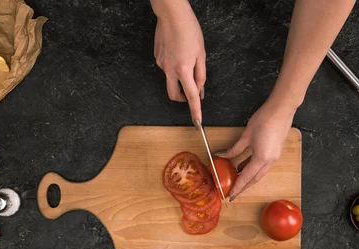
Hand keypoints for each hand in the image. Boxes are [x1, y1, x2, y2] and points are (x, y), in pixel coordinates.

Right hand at [152, 0, 205, 122]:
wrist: (171, 15)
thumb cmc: (189, 31)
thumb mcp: (201, 54)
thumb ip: (200, 75)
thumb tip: (200, 90)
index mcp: (183, 70)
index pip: (191, 96)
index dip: (195, 111)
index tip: (197, 123)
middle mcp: (169, 70)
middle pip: (174, 95)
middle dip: (182, 98)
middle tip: (192, 90)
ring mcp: (161, 64)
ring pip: (170, 80)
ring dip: (179, 79)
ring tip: (186, 60)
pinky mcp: (157, 58)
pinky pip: (167, 68)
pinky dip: (174, 67)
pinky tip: (178, 52)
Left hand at [216, 101, 294, 200]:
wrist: (282, 110)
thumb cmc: (264, 119)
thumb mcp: (246, 135)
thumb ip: (235, 148)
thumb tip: (223, 155)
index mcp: (261, 158)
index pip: (246, 177)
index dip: (237, 187)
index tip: (230, 195)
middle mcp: (270, 161)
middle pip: (255, 179)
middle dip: (244, 186)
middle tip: (233, 192)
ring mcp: (274, 157)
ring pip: (260, 173)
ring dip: (249, 178)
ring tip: (237, 181)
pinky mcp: (276, 152)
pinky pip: (263, 165)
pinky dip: (254, 169)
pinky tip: (245, 167)